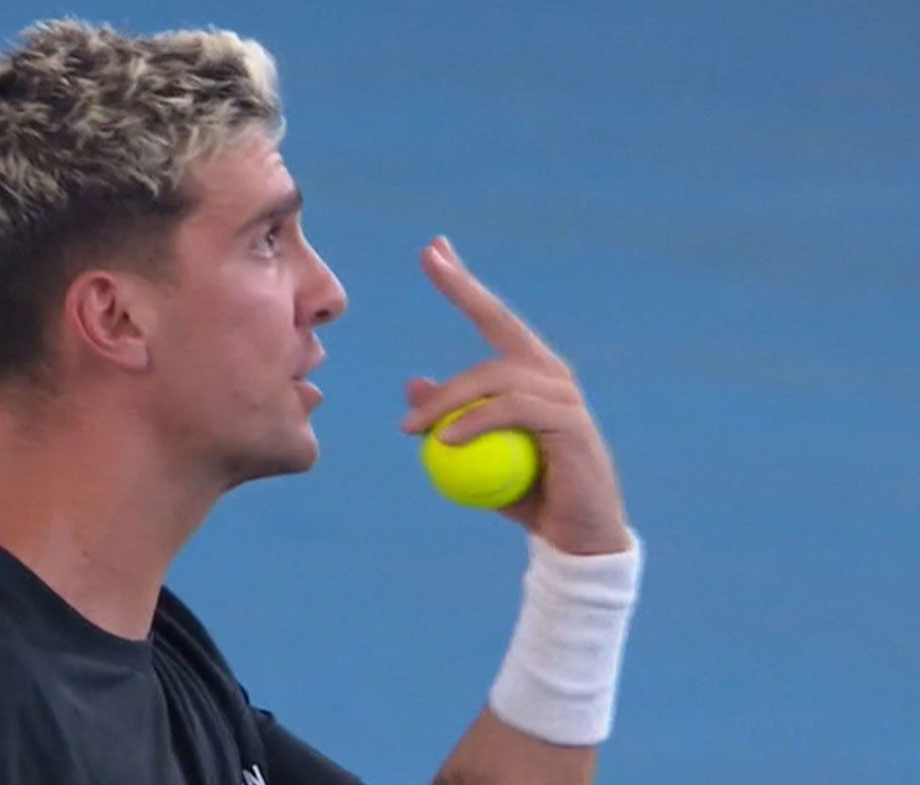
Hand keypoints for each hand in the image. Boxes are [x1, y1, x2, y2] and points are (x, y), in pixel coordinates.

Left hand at [399, 237, 631, 554]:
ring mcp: (564, 397)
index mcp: (529, 373)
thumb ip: (449, 419)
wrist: (573, 539)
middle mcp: (550, 374)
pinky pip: (513, 410)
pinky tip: (445, 440)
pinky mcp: (570, 425)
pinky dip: (475, 422)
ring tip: (412, 429)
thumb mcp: (473, 456)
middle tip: (428, 261)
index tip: (433, 247)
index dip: (463, 282)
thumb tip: (413, 386)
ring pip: (495, 376)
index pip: (493, 317)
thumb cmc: (525, 495)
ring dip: (447, 399)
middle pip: (498, 325)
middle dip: (463, 286)